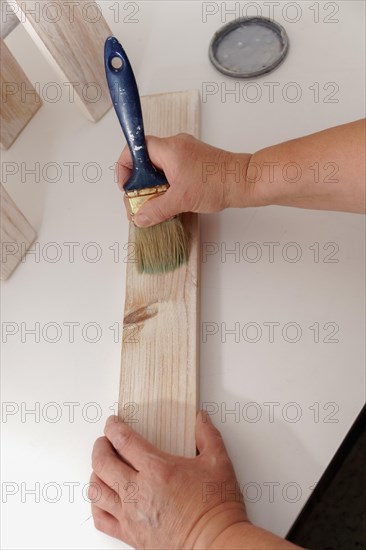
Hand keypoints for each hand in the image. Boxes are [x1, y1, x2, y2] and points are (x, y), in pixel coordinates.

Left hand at [89, 411, 247, 548]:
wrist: (216, 543)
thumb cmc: (216, 508)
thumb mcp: (218, 462)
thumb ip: (207, 435)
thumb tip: (201, 419)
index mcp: (157, 469)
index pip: (124, 441)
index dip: (113, 428)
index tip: (113, 423)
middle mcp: (138, 491)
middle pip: (103, 462)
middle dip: (100, 446)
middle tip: (104, 441)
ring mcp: (131, 514)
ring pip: (96, 490)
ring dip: (95, 473)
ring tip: (101, 466)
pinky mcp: (130, 535)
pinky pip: (101, 519)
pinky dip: (96, 505)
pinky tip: (103, 497)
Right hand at [116, 134, 254, 226]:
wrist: (244, 182)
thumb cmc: (218, 182)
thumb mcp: (181, 200)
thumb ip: (156, 210)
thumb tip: (140, 217)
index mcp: (168, 148)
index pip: (135, 148)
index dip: (125, 167)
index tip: (127, 186)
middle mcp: (175, 146)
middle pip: (145, 161)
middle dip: (139, 183)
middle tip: (139, 202)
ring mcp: (185, 154)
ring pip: (158, 168)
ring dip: (153, 187)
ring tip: (155, 205)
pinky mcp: (194, 163)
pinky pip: (171, 172)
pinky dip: (166, 186)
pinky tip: (169, 202)